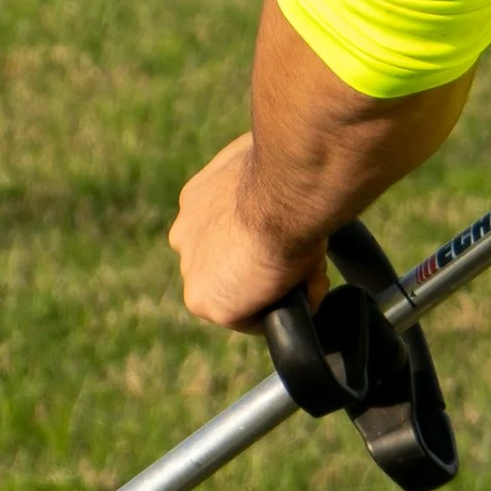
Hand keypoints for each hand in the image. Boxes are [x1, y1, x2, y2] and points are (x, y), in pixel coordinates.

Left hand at [169, 133, 326, 331]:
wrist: (285, 191)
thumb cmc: (288, 172)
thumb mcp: (271, 171)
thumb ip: (262, 189)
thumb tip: (286, 191)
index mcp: (197, 202)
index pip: (224, 235)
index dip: (258, 242)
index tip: (283, 239)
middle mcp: (185, 237)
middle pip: (229, 267)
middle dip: (261, 269)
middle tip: (299, 258)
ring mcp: (191, 271)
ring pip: (238, 293)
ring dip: (271, 290)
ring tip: (305, 271)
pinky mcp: (205, 302)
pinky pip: (249, 319)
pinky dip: (278, 311)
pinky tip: (301, 290)